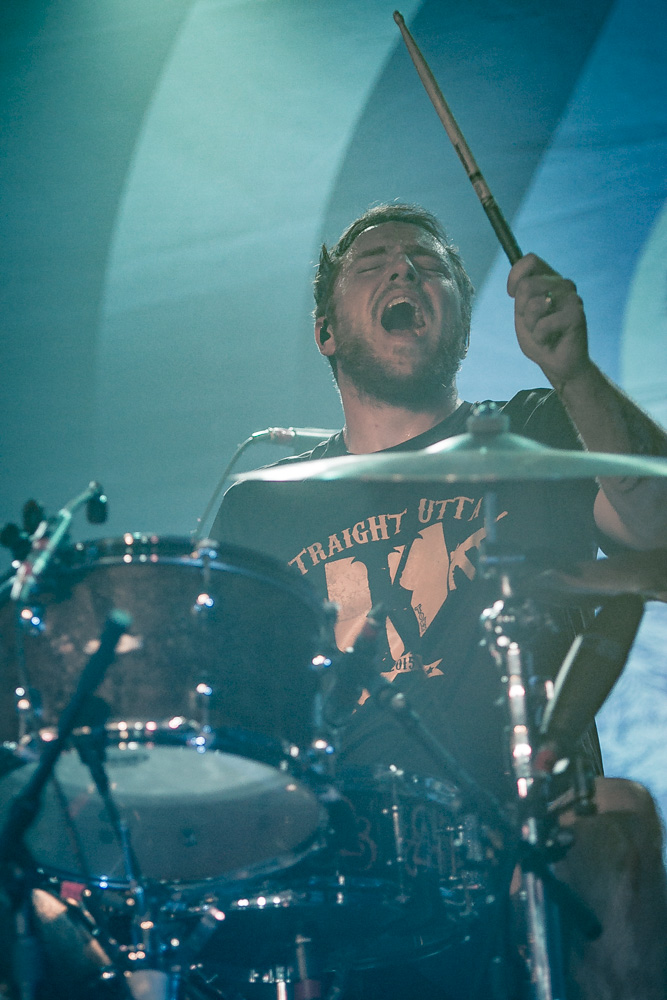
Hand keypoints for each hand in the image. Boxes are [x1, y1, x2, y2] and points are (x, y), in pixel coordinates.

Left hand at [507, 253, 590, 387]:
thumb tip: (522, 285)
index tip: (511, 294)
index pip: (530, 260)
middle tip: (531, 323)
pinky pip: (543, 325)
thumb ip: (520, 296)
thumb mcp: (523, 314)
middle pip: (527, 285)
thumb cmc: (540, 338)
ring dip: (531, 325)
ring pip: (534, 305)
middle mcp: (562, 285)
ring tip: (542, 333)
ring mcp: (572, 298)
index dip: (515, 276)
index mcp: (549, 280)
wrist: (558, 363)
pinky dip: (540, 338)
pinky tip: (550, 341)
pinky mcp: (576, 314)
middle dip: (521, 310)